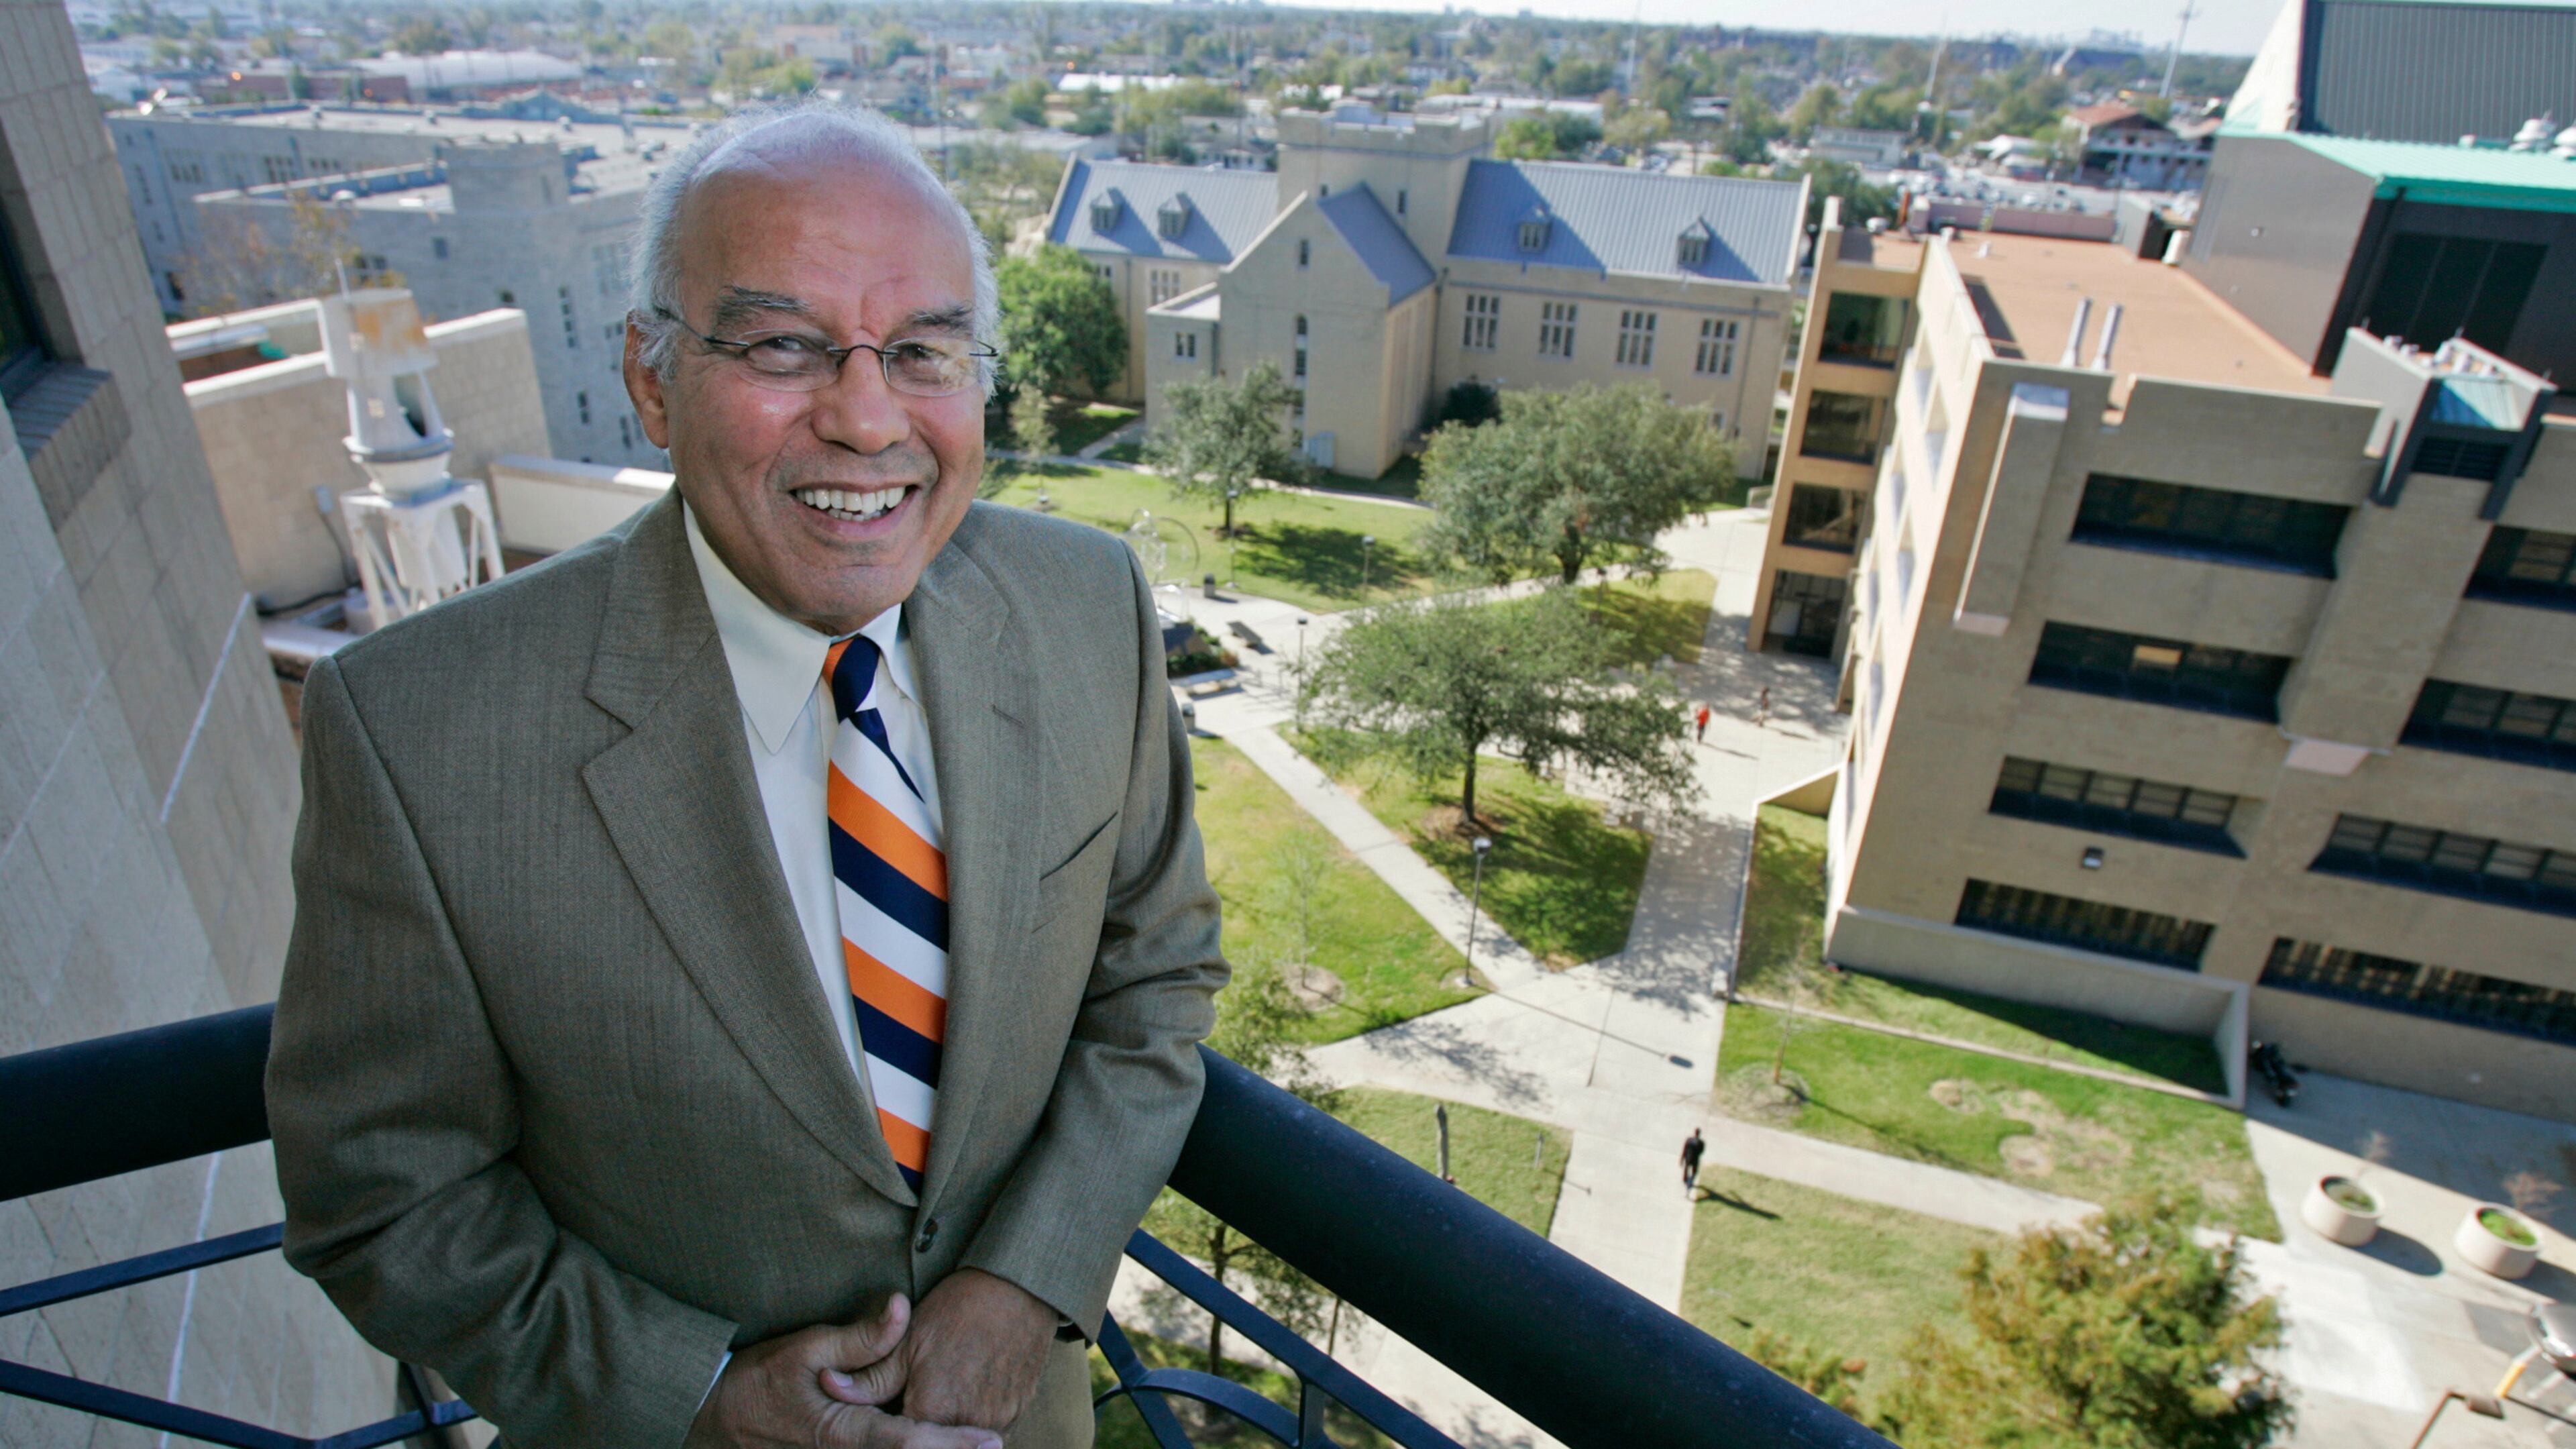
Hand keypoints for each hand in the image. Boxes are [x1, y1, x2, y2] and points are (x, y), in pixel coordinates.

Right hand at [684, 1295, 999, 1448]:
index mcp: (846, 1432)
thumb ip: (860, 1337)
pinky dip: (914, 1447)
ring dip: (937, 1448)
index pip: (909, 1441)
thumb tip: (903, 1309)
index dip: (952, 1444)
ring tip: (981, 1444)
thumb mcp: (805, 1348)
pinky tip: (941, 1441)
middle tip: (999, 1444)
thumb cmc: (757, 1381)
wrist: (715, 1417)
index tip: (991, 1442)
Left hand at [827, 1269, 1057, 1432]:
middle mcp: (968, 1421)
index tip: (892, 1404)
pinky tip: (970, 1387)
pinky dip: (975, 1417)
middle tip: (922, 1389)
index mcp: (933, 1408)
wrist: (1019, 1286)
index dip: (892, 1424)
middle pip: (934, 1440)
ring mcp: (999, 1418)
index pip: (902, 1437)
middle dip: (921, 1426)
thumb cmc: (959, 1309)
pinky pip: (991, 1428)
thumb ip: (870, 1377)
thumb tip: (829, 1387)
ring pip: (964, 1436)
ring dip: (950, 1424)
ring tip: (948, 1386)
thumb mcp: (908, 1340)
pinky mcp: (1018, 1409)